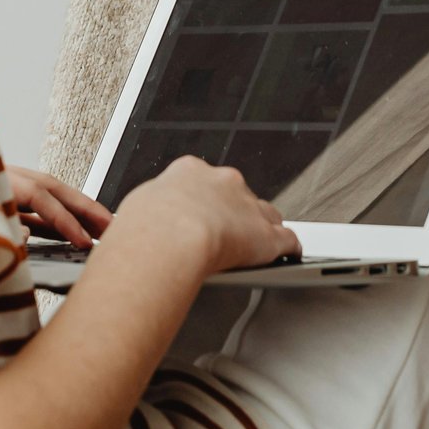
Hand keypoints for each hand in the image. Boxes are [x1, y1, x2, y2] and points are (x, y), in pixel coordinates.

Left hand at [4, 166, 111, 247]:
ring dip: (77, 213)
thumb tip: (26, 236)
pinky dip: (57, 221)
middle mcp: (9, 180)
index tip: (84, 241)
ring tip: (100, 230)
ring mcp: (8, 188)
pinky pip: (38, 210)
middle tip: (112, 226)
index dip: (66, 220)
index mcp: (0, 181)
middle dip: (86, 207)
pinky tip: (72, 235)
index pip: (40, 196)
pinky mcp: (6, 201)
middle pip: (55, 189)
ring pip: (51, 198)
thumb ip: (0, 230)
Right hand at [114, 156, 300, 275]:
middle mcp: (223, 183)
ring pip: (264, 215)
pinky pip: (286, 240)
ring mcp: (247, 207)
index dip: (204, 201)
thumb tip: (141, 224)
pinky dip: (289, 249)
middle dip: (234, 213)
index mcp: (189, 171)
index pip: (204, 182)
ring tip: (258, 248)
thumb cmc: (147, 226)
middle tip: (225, 234)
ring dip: (262, 229)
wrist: (171, 238)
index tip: (200, 214)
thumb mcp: (139, 207)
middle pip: (237, 196)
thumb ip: (152, 212)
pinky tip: (289, 257)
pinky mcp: (266, 236)